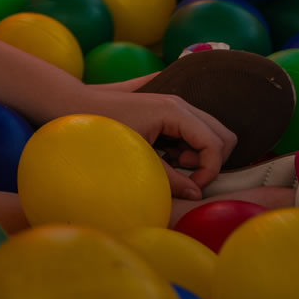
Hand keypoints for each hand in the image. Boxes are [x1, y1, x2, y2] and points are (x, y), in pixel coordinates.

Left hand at [76, 86, 237, 198]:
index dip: (210, 169)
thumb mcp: (138, 157)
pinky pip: (194, 130)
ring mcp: (174, 104)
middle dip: (211, 160)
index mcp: (174, 110)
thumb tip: (196, 194)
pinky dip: (189, 147)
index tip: (192, 185)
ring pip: (211, 132)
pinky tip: (165, 154)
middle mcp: (179, 103)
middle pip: (222, 134)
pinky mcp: (168, 110)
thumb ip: (169, 177)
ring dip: (200, 153)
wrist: (76, 105)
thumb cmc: (104, 129)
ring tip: (171, 162)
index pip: (215, 142)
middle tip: (183, 171)